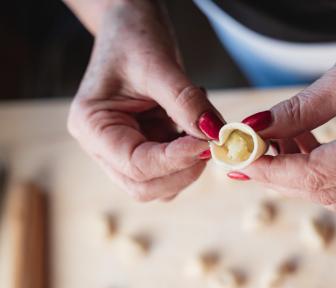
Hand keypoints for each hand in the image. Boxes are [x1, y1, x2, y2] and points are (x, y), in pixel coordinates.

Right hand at [67, 1, 223, 200]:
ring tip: (200, 123)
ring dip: (190, 164)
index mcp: (92, 126)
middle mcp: (103, 147)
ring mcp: (124, 151)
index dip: (175, 159)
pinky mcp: (146, 147)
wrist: (131, 26)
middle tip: (210, 142)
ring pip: (161, 184)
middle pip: (145, 186)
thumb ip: (186, 102)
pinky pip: (172, 168)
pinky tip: (195, 122)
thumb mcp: (159, 65)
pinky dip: (192, 154)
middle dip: (183, 170)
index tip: (208, 143)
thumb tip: (216, 134)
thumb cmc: (133, 38)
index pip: (135, 164)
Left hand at [235, 0, 335, 209]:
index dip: (272, 171)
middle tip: (247, 156)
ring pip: (333, 191)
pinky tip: (301, 145)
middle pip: (323, 190)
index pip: (316, 174)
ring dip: (297, 175)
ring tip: (273, 144)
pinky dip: (318, 170)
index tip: (239, 161)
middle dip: (278, 176)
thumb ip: (295, 113)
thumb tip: (252, 131)